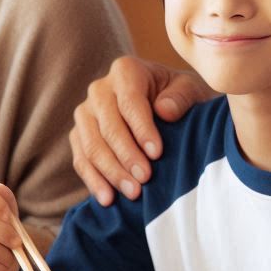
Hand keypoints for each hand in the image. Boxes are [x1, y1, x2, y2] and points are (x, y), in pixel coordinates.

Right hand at [69, 56, 212, 205]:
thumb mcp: (191, 90)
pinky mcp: (79, 136)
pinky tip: (108, 199)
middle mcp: (100, 89)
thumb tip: (164, 110)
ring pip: (91, 145)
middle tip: (145, 180)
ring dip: (111, 172)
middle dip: (126, 155)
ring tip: (133, 194)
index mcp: (126, 71)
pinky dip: (93, 181)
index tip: (157, 154)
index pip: (130, 102)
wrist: (168, 111)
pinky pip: (81, 160)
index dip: (142, 129)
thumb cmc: (181, 99)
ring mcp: (85, 113)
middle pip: (107, 126)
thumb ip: (181, 97)